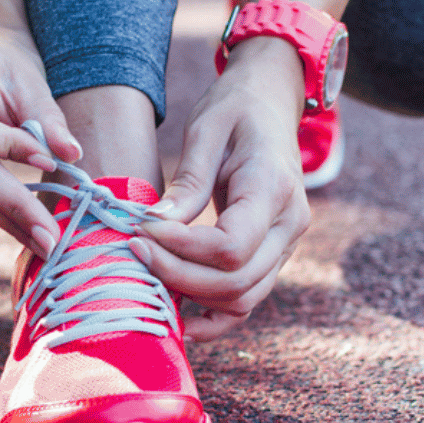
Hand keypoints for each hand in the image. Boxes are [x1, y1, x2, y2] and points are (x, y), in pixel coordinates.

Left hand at [129, 39, 310, 338]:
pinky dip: (215, 317)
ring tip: (147, 272)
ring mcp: (286, 245)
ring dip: (193, 297)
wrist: (270, 105)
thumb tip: (154, 226)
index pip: (230, 246)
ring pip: (243, 298)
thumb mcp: (206, 131)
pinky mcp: (274, 256)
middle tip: (133, 250)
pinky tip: (180, 316)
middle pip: (237, 282)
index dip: (180, 250)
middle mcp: (289, 224)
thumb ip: (187, 182)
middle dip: (177, 276)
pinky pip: (248, 300)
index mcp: (273, 187)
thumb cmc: (236, 109)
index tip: (141, 230)